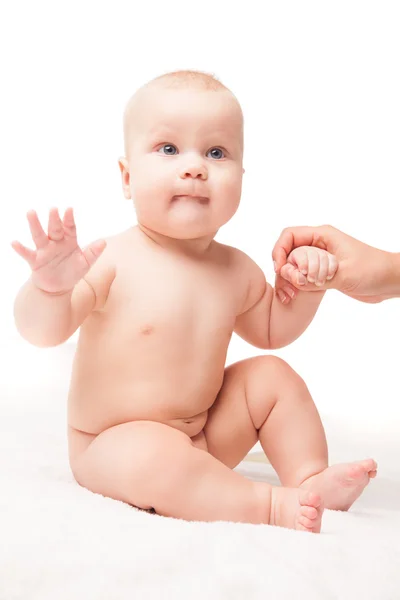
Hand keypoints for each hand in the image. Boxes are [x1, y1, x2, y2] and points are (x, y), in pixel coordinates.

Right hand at [11, 207, 105, 293]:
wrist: (58, 288)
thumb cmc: (72, 272)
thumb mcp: (85, 263)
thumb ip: (93, 253)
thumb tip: (103, 242)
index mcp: (69, 241)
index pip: (69, 227)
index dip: (69, 219)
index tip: (69, 209)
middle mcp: (55, 243)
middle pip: (54, 229)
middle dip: (54, 219)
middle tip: (53, 209)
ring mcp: (44, 251)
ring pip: (39, 236)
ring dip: (35, 224)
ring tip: (31, 212)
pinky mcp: (35, 261)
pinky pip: (27, 254)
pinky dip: (20, 249)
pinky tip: (14, 242)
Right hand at [272, 225, 396, 302]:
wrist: (389, 280)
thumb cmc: (373, 270)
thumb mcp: (345, 274)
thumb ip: (319, 278)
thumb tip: (296, 281)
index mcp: (322, 236)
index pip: (289, 236)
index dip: (279, 251)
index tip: (281, 269)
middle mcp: (318, 245)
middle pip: (287, 252)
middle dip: (283, 270)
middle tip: (289, 289)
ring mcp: (319, 259)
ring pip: (293, 266)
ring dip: (288, 280)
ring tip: (290, 296)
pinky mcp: (322, 272)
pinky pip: (302, 276)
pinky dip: (296, 285)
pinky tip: (295, 297)